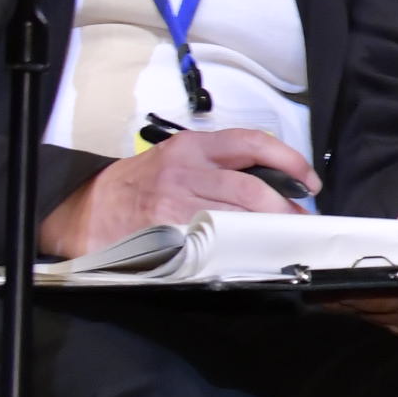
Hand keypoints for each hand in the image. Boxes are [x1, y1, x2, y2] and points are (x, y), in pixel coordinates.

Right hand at [40, 127, 314, 258]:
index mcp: (193, 147)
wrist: (87, 206)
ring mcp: (176, 203)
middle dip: (284, 209)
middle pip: (253, 188)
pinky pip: (213, 241)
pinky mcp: (166, 232)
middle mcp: (186, 170)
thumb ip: (219, 166)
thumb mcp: (177, 159)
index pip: (253, 143)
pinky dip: (236, 248)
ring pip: (238, 216)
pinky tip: (248, 254)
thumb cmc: (138, 184)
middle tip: (300, 223)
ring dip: (267, 231)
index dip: (290, 160)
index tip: (310, 182)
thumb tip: (274, 185)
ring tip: (282, 239)